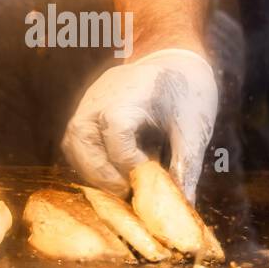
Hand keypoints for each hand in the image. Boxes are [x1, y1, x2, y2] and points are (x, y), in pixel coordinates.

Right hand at [61, 48, 217, 200]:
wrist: (175, 63)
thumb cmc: (188, 94)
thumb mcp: (195, 129)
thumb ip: (186, 165)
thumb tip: (184, 204)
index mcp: (131, 93)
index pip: (116, 130)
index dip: (128, 161)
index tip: (147, 178)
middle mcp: (100, 97)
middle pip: (81, 140)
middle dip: (103, 175)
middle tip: (130, 194)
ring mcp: (88, 103)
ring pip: (73, 145)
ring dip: (94, 173)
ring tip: (123, 188)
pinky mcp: (84, 112)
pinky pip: (76, 144)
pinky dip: (92, 165)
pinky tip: (116, 176)